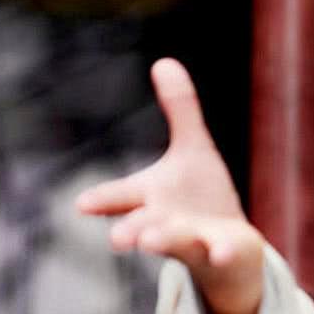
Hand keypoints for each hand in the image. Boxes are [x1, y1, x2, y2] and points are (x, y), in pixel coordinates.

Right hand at [76, 58, 263, 313]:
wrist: (231, 247)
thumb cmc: (202, 198)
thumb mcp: (193, 150)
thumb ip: (180, 110)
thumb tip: (164, 61)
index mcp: (152, 197)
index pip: (120, 196)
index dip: (102, 200)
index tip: (82, 204)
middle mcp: (166, 222)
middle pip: (143, 225)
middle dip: (131, 230)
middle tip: (119, 239)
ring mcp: (194, 240)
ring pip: (175, 241)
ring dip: (163, 241)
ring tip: (148, 242)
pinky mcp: (222, 251)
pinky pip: (220, 253)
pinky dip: (220, 252)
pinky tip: (222, 251)